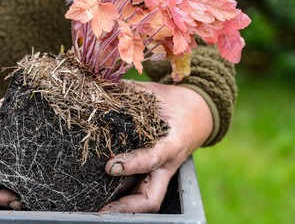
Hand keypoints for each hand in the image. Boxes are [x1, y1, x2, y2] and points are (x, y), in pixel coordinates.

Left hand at [101, 82, 212, 212]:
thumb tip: (101, 84)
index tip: (110, 165)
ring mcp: (161, 173)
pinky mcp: (154, 175)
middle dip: (127, 207)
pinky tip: (99, 192)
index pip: (152, 159)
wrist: (198, 115)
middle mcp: (167, 165)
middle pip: (151, 198)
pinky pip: (138, 189)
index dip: (132, 164)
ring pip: (145, 199)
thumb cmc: (174, 103)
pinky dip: (121, 194)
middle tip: (102, 210)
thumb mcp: (155, 93)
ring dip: (122, 205)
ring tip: (95, 207)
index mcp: (172, 143)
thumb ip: (130, 91)